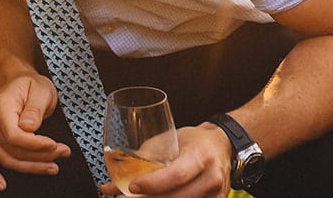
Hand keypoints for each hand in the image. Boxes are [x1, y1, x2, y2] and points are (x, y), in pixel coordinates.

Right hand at [0, 73, 68, 188]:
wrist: (16, 82)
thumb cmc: (30, 85)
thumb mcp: (40, 89)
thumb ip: (35, 108)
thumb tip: (29, 128)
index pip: (14, 135)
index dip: (35, 145)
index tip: (55, 146)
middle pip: (13, 150)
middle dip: (40, 157)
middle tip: (63, 153)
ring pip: (6, 159)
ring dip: (30, 167)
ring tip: (53, 166)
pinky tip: (2, 185)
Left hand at [103, 123, 233, 197]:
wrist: (222, 146)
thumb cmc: (193, 141)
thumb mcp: (168, 140)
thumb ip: (141, 161)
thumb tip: (111, 184)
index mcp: (200, 156)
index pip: (176, 175)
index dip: (153, 184)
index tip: (132, 187)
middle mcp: (211, 178)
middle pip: (176, 197)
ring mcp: (216, 195)